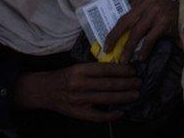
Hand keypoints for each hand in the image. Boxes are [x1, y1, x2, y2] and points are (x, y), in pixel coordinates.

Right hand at [14, 63, 139, 121]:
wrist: (44, 90)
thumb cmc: (65, 77)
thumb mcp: (77, 68)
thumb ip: (95, 69)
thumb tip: (119, 69)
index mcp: (80, 70)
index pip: (105, 69)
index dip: (121, 70)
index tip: (133, 70)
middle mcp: (79, 84)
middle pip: (108, 84)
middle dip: (126, 83)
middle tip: (139, 82)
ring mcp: (78, 99)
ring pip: (105, 98)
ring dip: (123, 97)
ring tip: (135, 94)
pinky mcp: (77, 112)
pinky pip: (96, 115)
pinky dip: (110, 115)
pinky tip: (120, 112)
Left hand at [104, 0, 177, 62]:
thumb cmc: (166, 14)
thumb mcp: (150, 9)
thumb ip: (137, 16)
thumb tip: (118, 35)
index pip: (123, 15)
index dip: (113, 30)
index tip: (106, 42)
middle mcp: (147, 3)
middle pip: (125, 22)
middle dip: (114, 37)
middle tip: (108, 50)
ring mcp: (156, 12)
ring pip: (136, 32)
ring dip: (128, 48)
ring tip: (123, 60)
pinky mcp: (164, 23)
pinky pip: (149, 39)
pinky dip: (144, 50)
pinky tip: (141, 58)